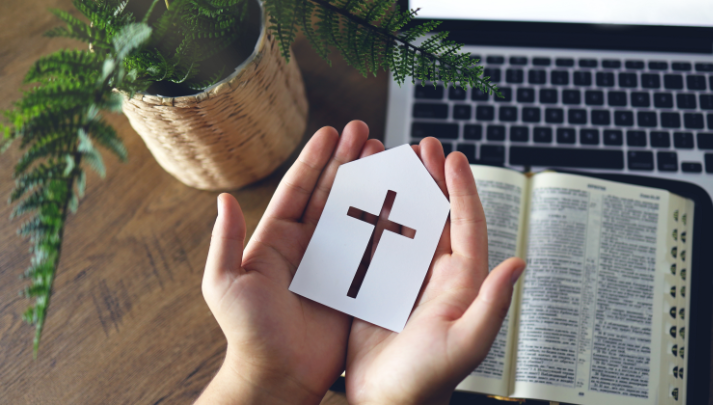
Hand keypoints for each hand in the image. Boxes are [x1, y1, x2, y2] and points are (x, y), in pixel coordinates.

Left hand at [197, 121, 385, 404]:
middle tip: (365, 132)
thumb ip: (226, 242)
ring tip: (387, 157)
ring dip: (370, 186)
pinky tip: (403, 204)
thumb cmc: (247, 334)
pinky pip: (373, 249)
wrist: (278, 377)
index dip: (314, 160)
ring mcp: (333, 265)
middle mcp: (307, 247)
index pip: (299, 190)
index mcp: (277, 241)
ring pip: (355, 215)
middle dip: (347, 161)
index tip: (329, 132)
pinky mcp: (354, 284)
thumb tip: (223, 199)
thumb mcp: (225, 285)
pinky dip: (388, 225)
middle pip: (331, 194)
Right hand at [344, 137, 524, 404]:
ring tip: (392, 162)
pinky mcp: (379, 289)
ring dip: (402, 193)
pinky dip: (372, 219)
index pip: (466, 224)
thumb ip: (492, 304)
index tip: (453, 157)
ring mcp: (407, 280)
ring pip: (408, 225)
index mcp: (461, 282)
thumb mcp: (466, 344)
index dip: (461, 189)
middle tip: (423, 146)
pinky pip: (378, 246)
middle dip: (432, 179)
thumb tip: (518, 262)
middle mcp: (438, 276)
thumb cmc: (429, 380)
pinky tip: (360, 200)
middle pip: (438, 216)